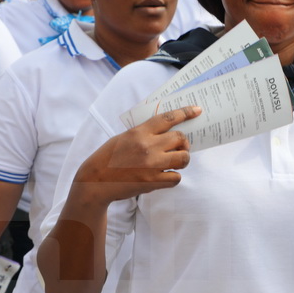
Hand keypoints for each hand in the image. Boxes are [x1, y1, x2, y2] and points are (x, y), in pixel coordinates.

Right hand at [74, 106, 201, 204]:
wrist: (95, 181)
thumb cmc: (108, 157)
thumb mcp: (124, 137)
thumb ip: (143, 133)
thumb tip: (166, 132)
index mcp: (139, 132)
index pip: (168, 118)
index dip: (185, 112)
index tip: (197, 110)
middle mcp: (148, 146)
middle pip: (181, 138)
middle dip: (184, 142)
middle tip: (181, 147)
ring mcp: (152, 165)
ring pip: (183, 158)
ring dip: (183, 159)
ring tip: (176, 162)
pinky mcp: (153, 182)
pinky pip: (176, 178)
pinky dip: (173, 177)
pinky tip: (165, 176)